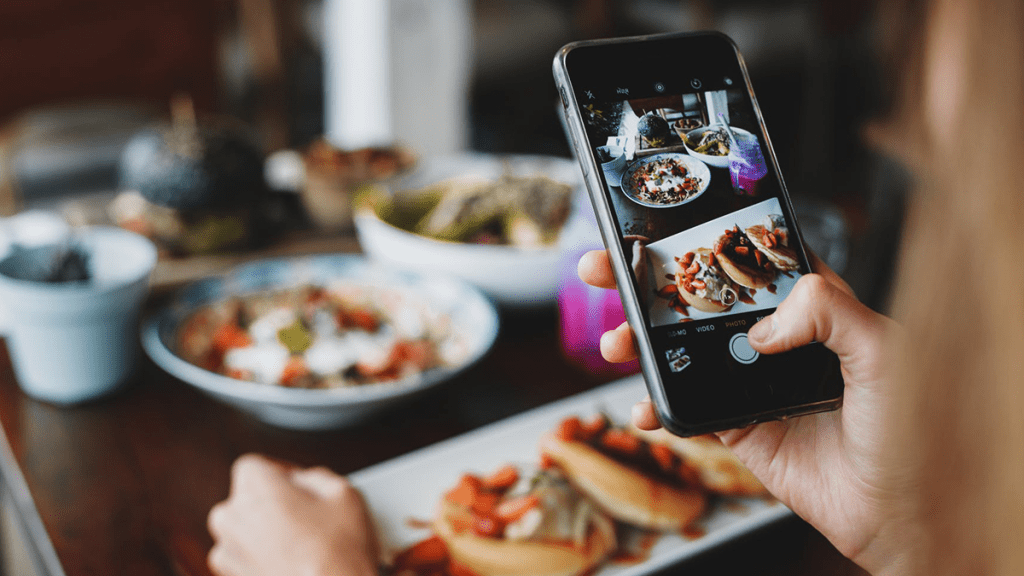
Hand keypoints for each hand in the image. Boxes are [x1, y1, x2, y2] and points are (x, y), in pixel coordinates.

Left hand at [207, 454, 378, 575]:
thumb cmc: (337, 551)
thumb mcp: (344, 492)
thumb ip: (316, 476)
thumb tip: (307, 482)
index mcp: (253, 486)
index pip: (256, 466)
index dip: (282, 474)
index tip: (301, 485)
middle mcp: (231, 516)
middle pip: (247, 498)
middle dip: (273, 503)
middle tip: (307, 514)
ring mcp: (227, 553)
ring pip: (245, 531)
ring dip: (267, 532)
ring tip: (304, 543)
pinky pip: (246, 559)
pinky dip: (264, 559)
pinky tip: (295, 562)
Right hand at [578, 250, 918, 575]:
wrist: (898, 511)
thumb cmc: (912, 430)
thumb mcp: (886, 351)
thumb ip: (830, 312)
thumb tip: (761, 326)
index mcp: (815, 306)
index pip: (749, 258)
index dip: (702, 238)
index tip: (656, 227)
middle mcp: (778, 339)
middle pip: (700, 299)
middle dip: (645, 283)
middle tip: (604, 269)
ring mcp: (752, 381)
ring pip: (682, 350)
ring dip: (639, 343)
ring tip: (616, 343)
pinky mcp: (739, 425)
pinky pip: (686, 408)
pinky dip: (656, 407)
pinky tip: (643, 406)